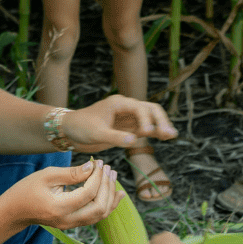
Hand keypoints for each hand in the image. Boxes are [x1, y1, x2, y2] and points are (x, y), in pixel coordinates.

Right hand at [4, 158, 120, 230]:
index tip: (99, 163)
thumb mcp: (47, 175)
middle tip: (108, 168)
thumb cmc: (26, 190)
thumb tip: (92, 167)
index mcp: (59, 208)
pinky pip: (96, 217)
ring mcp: (71, 225)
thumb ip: (71, 173)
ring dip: (110, 196)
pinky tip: (117, 194)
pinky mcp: (73, 224)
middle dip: (107, 186)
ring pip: (100, 215)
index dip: (97, 177)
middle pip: (99, 208)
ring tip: (113, 176)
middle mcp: (68, 220)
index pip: (88, 194)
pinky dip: (108, 204)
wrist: (14, 211)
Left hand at [62, 93, 176, 152]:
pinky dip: (155, 132)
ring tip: (171, 135)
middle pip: (150, 110)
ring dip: (161, 125)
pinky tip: (164, 137)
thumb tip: (135, 140)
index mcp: (119, 103)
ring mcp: (129, 118)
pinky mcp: (128, 128)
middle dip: (161, 120)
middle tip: (168, 134)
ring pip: (150, 118)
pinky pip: (145, 128)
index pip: (140, 108)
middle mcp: (126, 108)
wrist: (71, 131)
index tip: (146, 132)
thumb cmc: (81, 127)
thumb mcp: (96, 133)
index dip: (146, 120)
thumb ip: (115, 136)